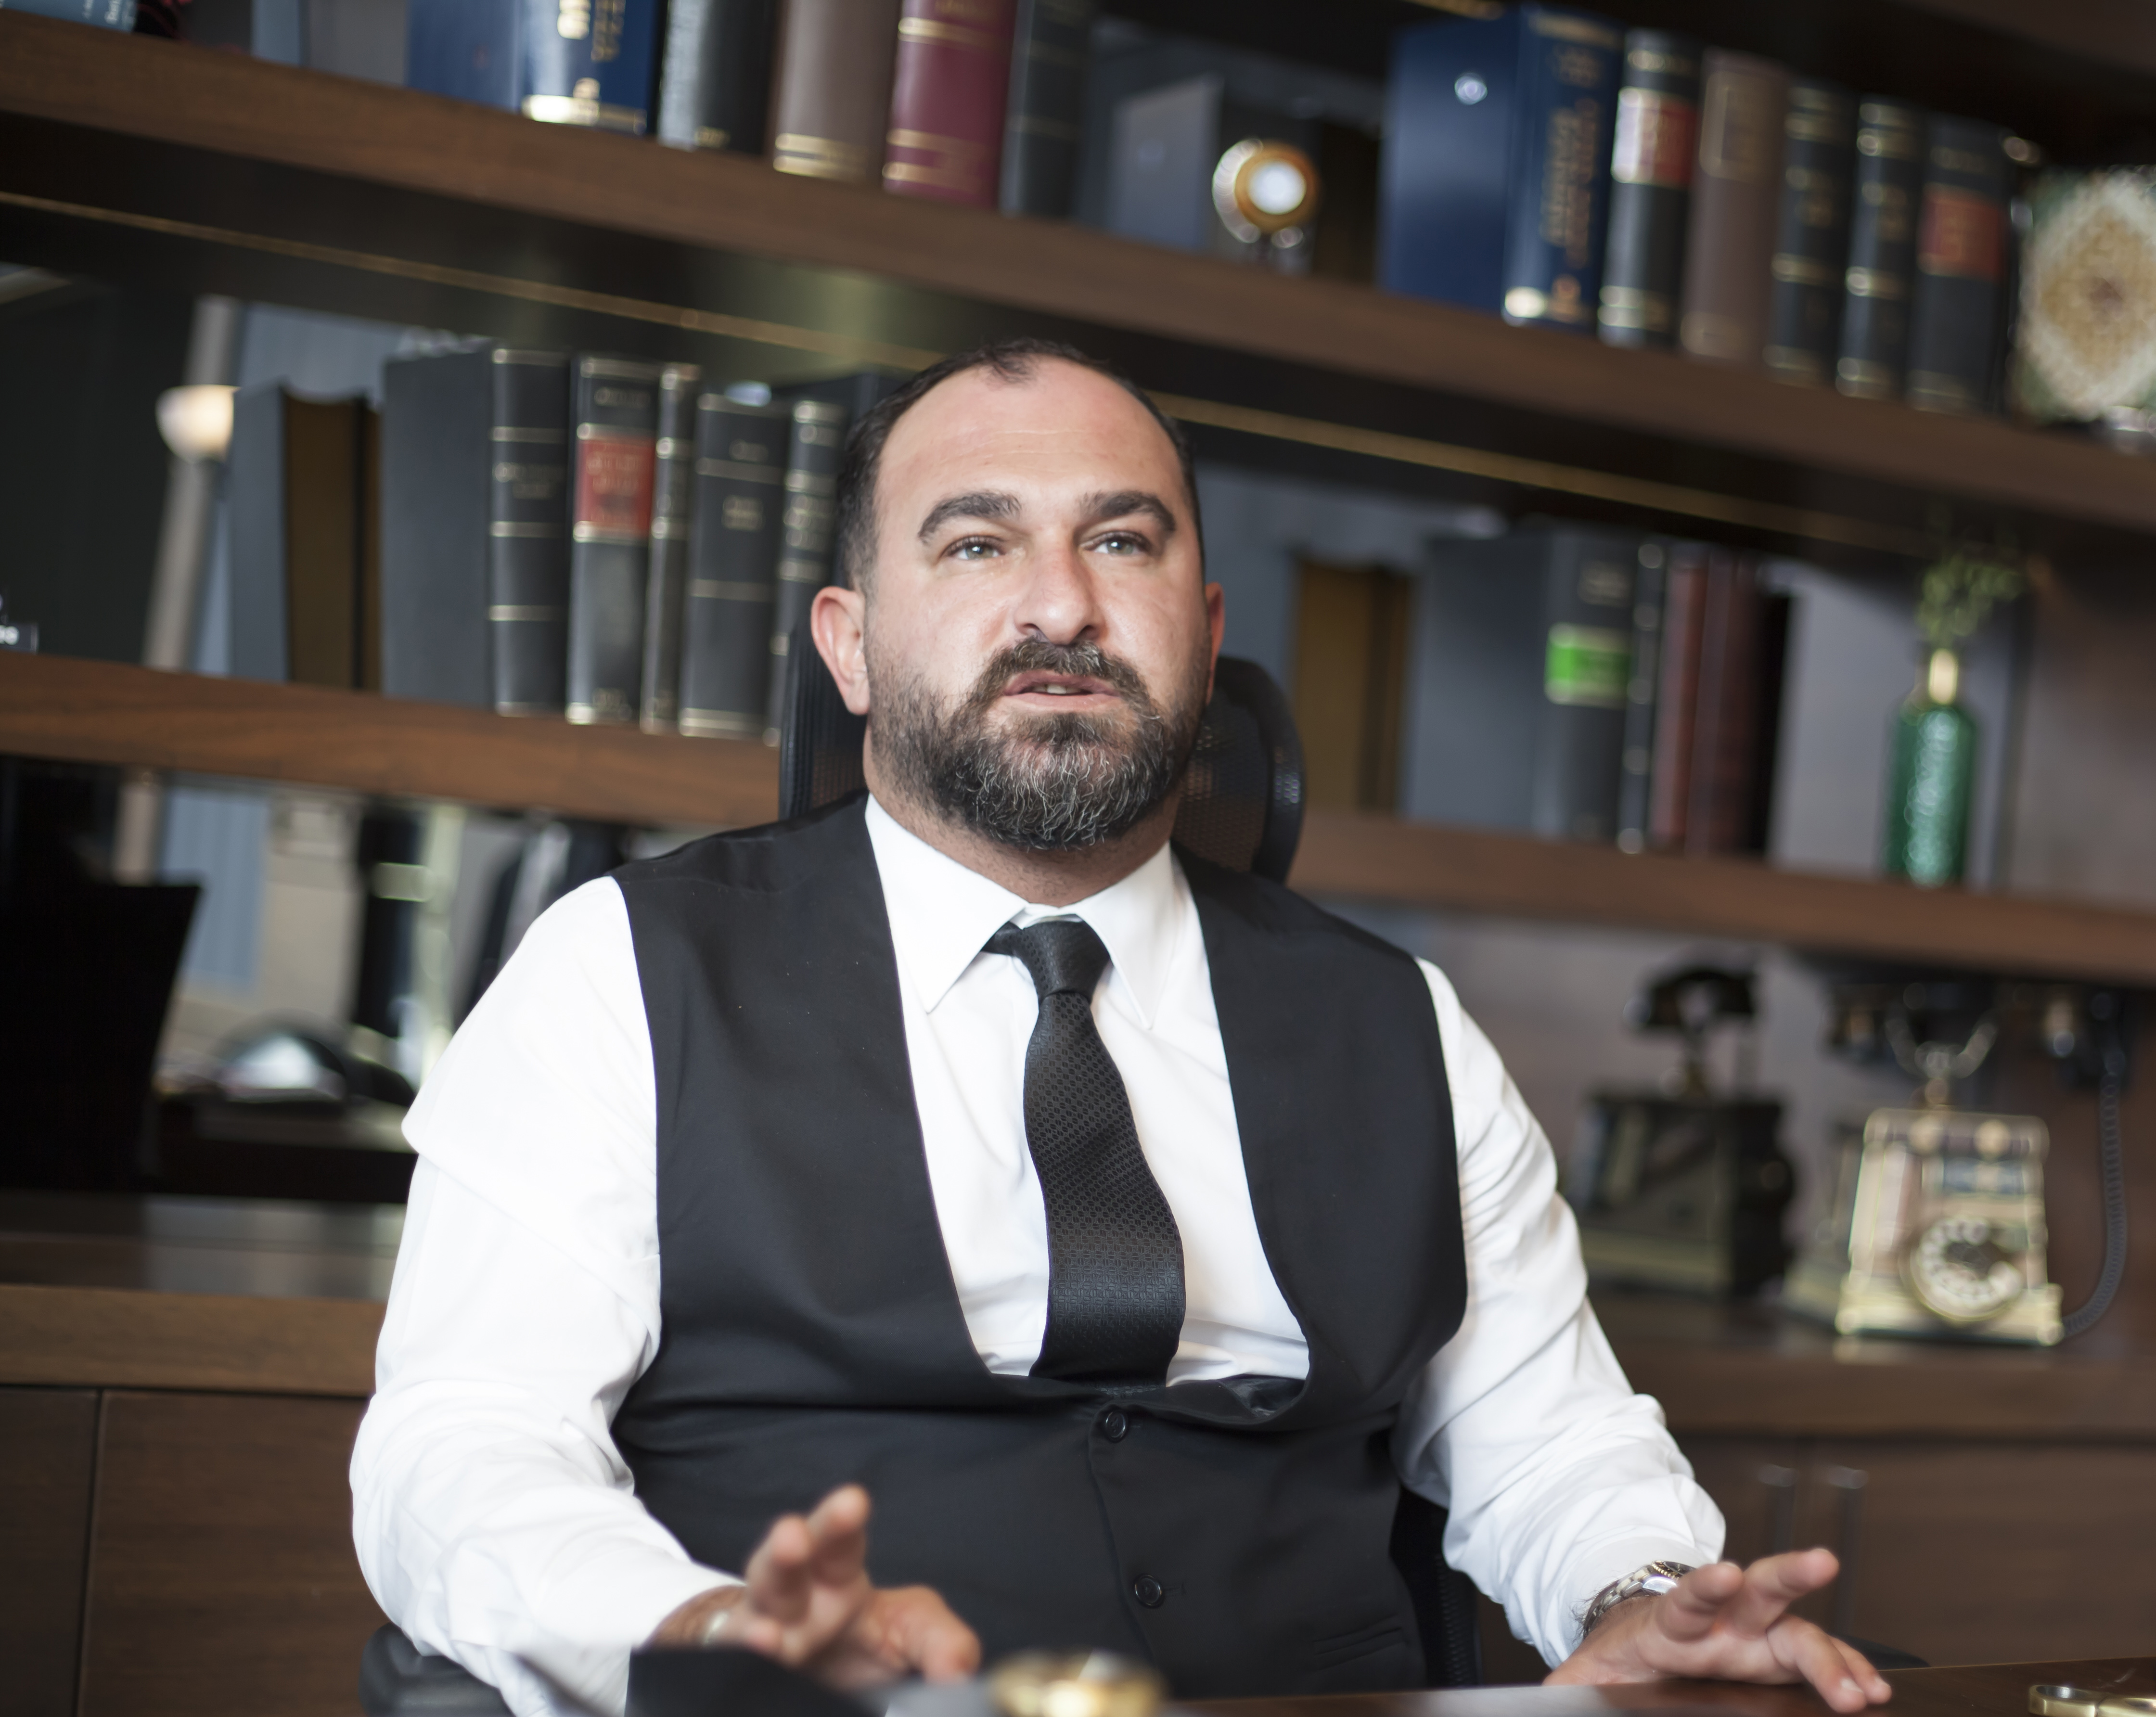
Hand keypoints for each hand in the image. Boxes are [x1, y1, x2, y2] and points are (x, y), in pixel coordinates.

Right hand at [647, 1484, 980, 1688]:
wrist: (814, 1677)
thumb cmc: (865, 1641)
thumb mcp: (913, 1631)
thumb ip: (942, 1643)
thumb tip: (959, 1673)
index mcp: (834, 1576)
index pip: (838, 1542)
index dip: (840, 1520)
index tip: (853, 1502)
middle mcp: (792, 1601)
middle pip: (782, 1566)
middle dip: (786, 1549)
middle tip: (793, 1538)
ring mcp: (763, 1638)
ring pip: (750, 1621)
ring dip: (754, 1626)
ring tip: (766, 1635)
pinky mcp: (746, 1672)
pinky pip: (735, 1665)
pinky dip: (741, 1664)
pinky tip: (755, 1662)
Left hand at [1547, 1550, 1891, 1712]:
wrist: (1653, 1632)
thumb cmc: (1629, 1650)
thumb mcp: (1593, 1668)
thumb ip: (1571, 1683)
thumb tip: (1544, 1696)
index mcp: (1674, 1621)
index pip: (1687, 1597)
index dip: (1704, 1585)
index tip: (1720, 1571)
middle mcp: (1724, 1619)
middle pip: (1759, 1590)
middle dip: (1790, 1575)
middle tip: (1822, 1561)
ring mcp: (1757, 1636)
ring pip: (1801, 1628)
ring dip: (1837, 1651)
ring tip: (1868, 1682)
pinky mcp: (1780, 1655)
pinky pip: (1822, 1659)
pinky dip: (1849, 1670)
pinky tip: (1875, 1688)